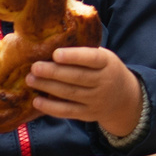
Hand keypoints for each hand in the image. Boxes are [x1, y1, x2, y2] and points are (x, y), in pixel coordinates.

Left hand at [28, 46, 143, 138]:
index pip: (92, 59)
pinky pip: (67, 112)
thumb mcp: (104, 57)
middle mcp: (104, 82)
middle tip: (34, 67)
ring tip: (30, 80)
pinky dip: (51, 107)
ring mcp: (96, 100)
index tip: (55, 53)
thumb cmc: (106, 70)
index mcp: (107, 63)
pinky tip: (36, 101)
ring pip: (69, 94)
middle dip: (53, 72)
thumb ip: (85, 52)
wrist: (124, 99)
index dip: (74, 56)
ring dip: (47, 87)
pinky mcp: (88, 114)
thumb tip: (52, 41)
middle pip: (77, 77)